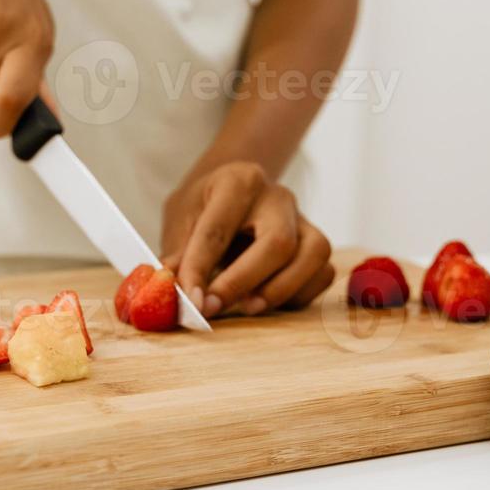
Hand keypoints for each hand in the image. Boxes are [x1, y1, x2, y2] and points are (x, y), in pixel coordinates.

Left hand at [161, 162, 334, 318]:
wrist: (236, 193)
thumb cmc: (205, 209)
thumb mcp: (182, 220)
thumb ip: (178, 255)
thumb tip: (168, 290)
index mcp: (238, 181)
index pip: (218, 229)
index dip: (201, 268)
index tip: (190, 299)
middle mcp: (278, 196)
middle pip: (278, 242)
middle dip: (244, 281)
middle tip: (214, 307)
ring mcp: (304, 219)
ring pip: (312, 255)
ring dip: (280, 290)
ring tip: (248, 307)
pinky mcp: (318, 244)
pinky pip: (322, 274)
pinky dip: (298, 295)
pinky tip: (268, 301)